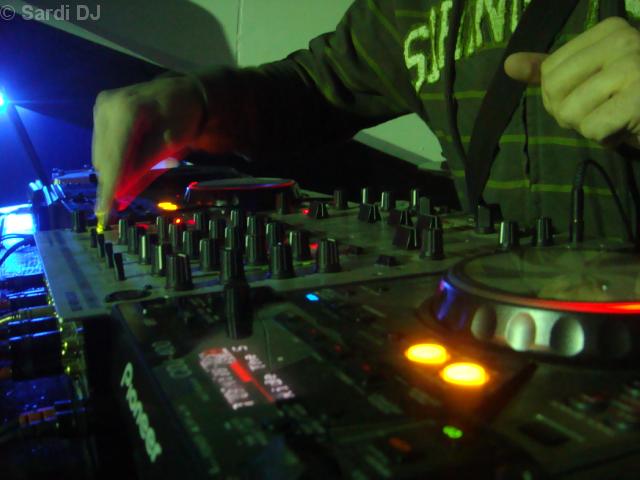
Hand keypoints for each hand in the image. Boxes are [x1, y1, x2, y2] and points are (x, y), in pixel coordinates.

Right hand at [92, 76, 204, 228]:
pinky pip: (103, 145)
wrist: (183, 91)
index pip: (114, 158)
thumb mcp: (170, 145)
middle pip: (104, 159)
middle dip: (116, 181)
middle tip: (129, 198)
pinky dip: (117, 159)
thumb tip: (121, 195)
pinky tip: (134, 157)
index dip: (109, 188)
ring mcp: (101, 107)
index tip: (103, 213)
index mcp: (127, 111)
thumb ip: (144, 168)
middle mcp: (107, 106)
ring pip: (101, 155)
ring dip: (117, 170)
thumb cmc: (184, 117)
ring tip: (145, 167)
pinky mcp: (100, 111)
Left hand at [504, 17, 639, 148]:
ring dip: (589, 127)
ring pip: (570, 112)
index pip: (550, 70)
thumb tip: (509, 65)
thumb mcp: (590, 78)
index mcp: (610, 30)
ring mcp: (634, 67)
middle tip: (602, 112)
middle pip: (554, 89)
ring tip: (617, 118)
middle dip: (570, 113)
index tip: (596, 95)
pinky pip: (591, 128)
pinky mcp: (639, 99)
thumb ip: (549, 70)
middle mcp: (624, 40)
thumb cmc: (631, 98)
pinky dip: (605, 138)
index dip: (562, 96)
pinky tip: (627, 128)